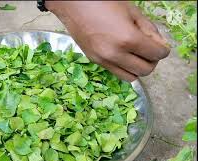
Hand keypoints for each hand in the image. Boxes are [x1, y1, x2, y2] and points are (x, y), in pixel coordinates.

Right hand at [46, 1, 169, 80]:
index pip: (156, 55)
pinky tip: (122, 54)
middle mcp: (115, 54)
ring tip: (135, 55)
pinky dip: (124, 67)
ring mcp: (103, 60)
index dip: (162, 50)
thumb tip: (158, 44)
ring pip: (131, 77)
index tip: (160, 46)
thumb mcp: (132, 11)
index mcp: (128, 39)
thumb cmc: (102, 2)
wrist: (73, 6)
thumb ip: (149, 29)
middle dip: (152, 61)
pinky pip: (116, 72)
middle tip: (149, 50)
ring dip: (137, 68)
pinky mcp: (94, 61)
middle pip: (145, 70)